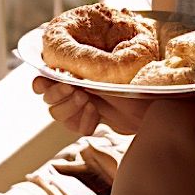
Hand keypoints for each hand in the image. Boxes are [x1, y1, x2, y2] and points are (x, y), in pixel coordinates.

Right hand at [32, 76, 152, 134]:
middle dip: (58, 94)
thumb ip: (83, 70)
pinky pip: (74, 126)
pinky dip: (82, 122)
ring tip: (89, 102)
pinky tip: (96, 115)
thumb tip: (64, 69)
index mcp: (76, 68)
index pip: (48, 74)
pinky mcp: (90, 120)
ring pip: (57, 113)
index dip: (41, 80)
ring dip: (70, 109)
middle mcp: (75, 85)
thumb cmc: (134, 81)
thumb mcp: (107, 73)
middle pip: (48, 96)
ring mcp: (81, 104)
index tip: (43, 82)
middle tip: (77, 90)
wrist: (153, 105)